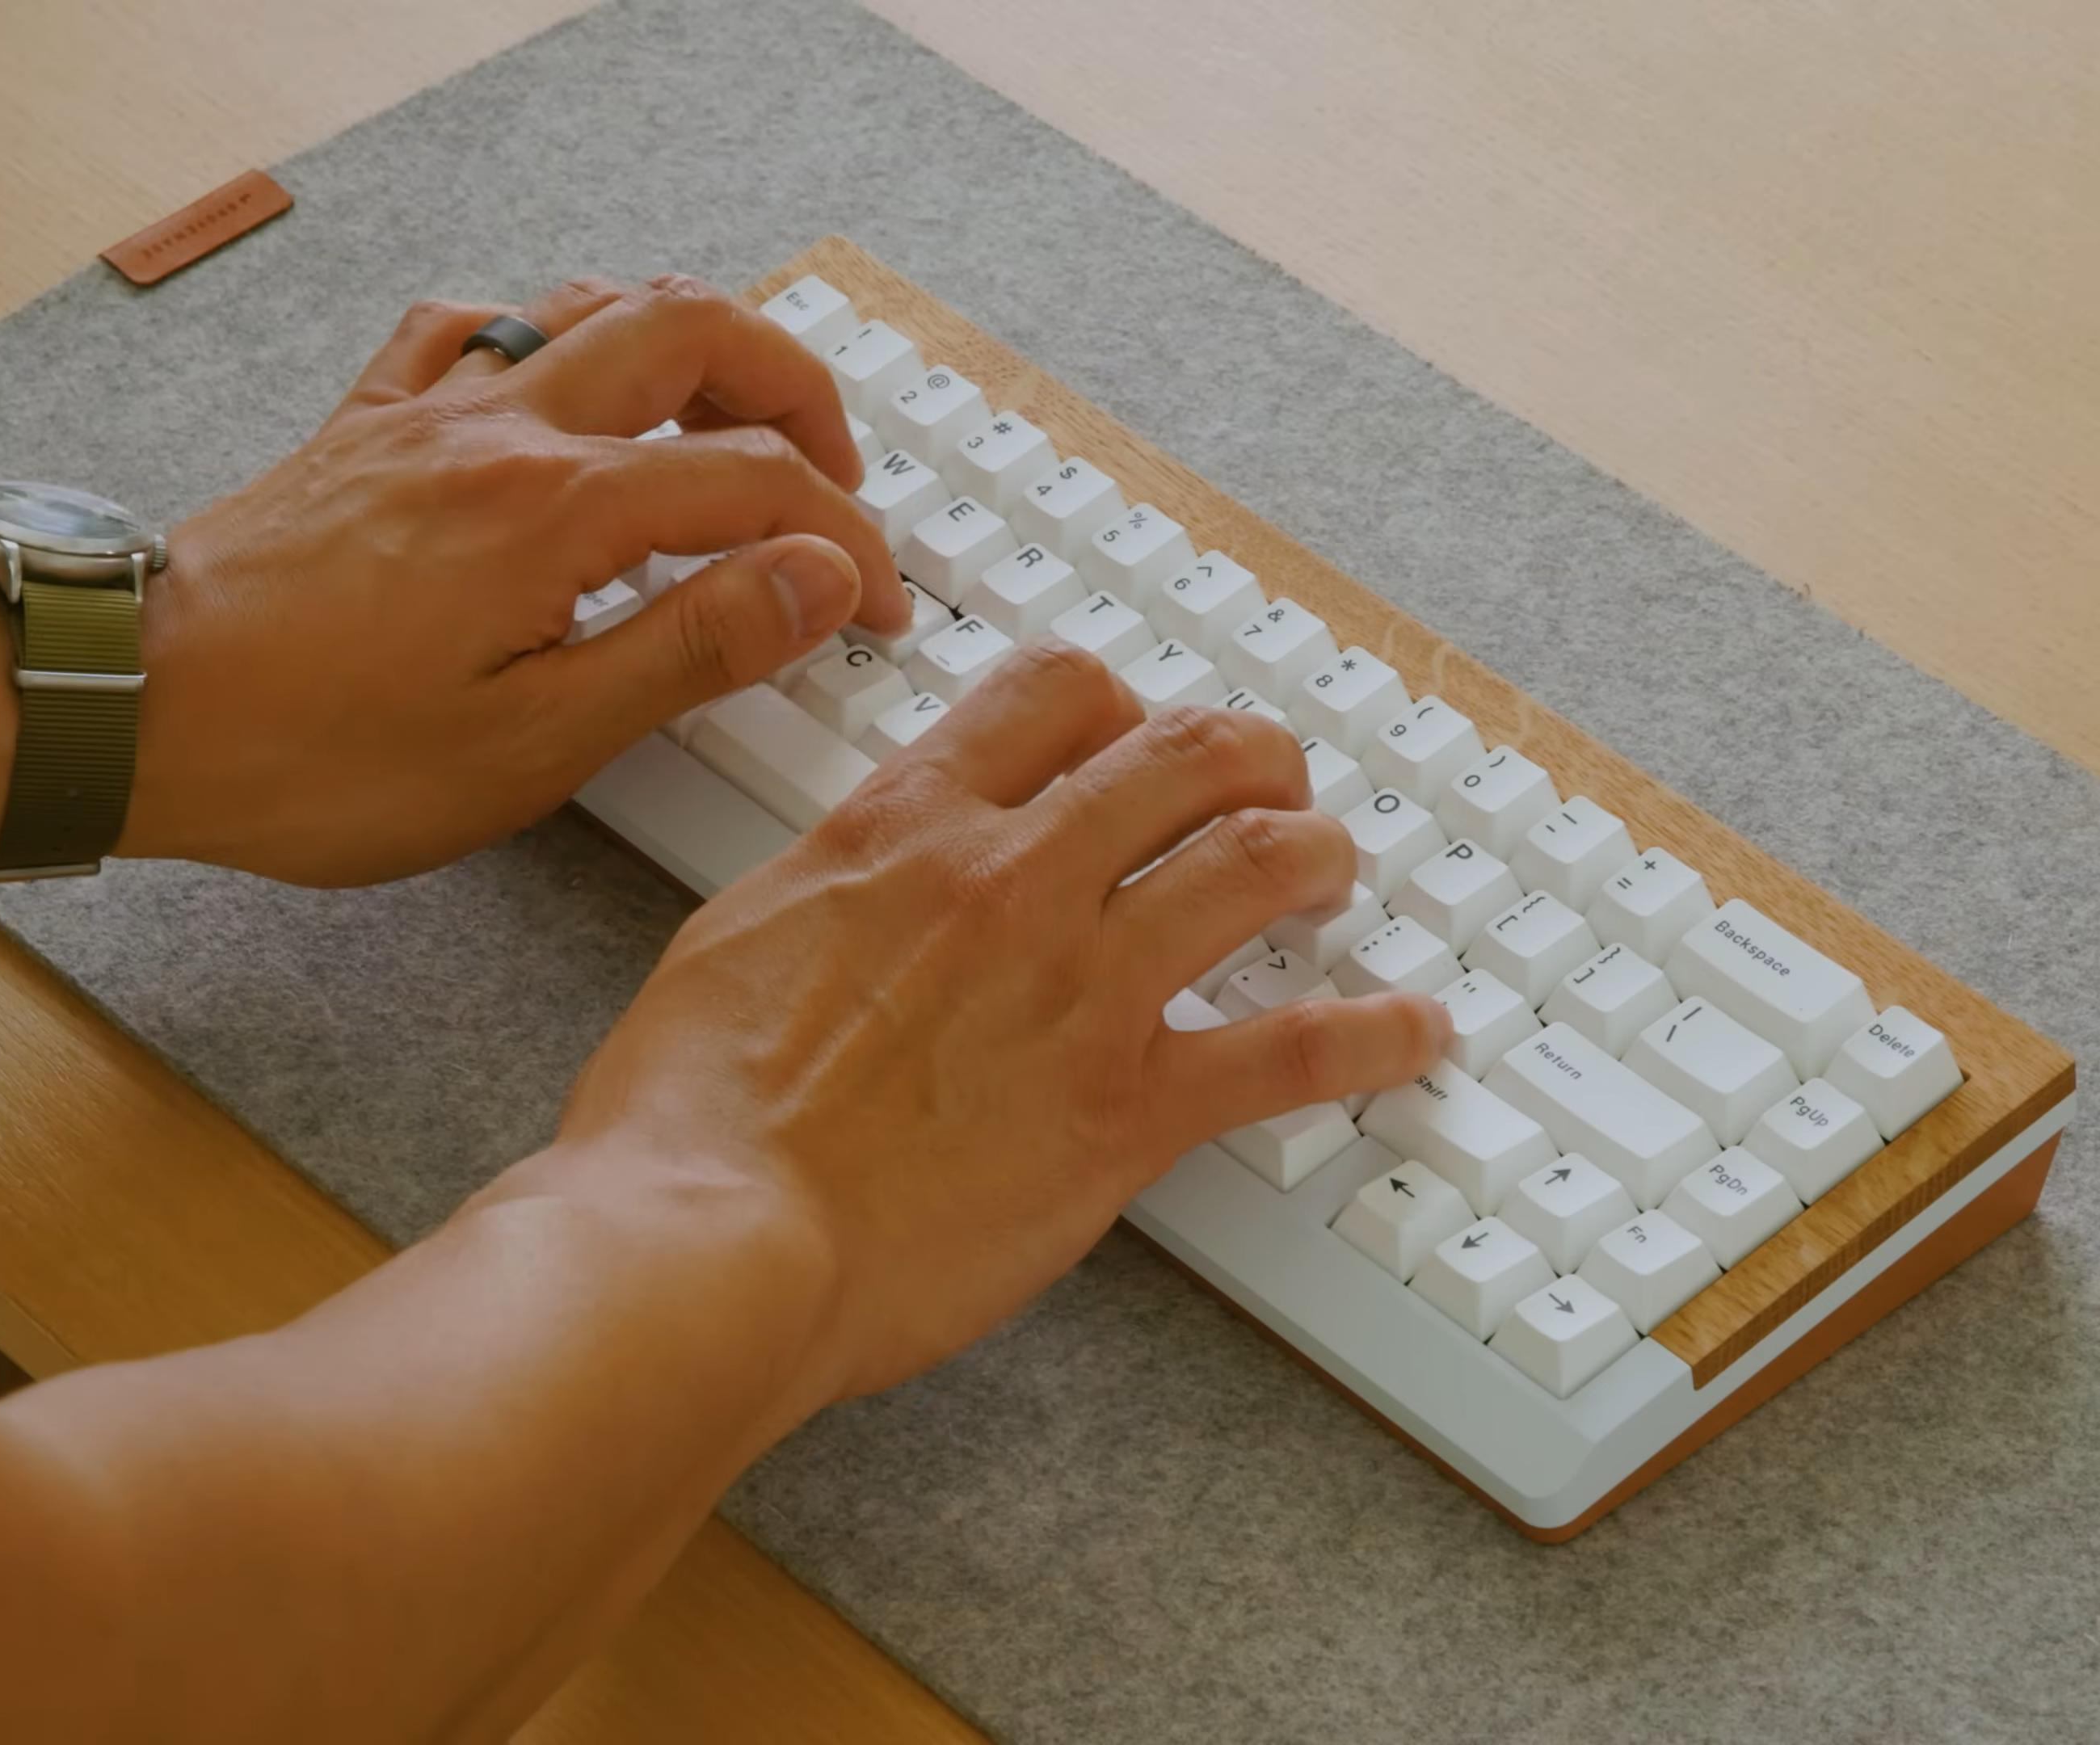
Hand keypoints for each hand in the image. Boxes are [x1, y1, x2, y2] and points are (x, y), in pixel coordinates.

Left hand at [121, 274, 911, 883]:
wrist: (126, 713)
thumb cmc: (311, 752)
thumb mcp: (535, 739)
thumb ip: (692, 646)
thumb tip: (816, 582)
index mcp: (556, 511)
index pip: (760, 484)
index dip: (847, 541)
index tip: (876, 608)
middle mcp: (498, 430)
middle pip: (696, 331)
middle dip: (796, 392)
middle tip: (836, 477)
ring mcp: (426, 413)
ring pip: (592, 305)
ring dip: (690, 347)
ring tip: (732, 423)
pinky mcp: (365, 428)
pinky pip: (468, 326)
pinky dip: (544, 337)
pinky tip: (558, 390)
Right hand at [551, 643, 1450, 1400]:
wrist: (704, 1239)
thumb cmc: (685, 1117)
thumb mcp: (734, 941)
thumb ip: (825, 894)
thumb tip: (850, 893)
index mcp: (905, 830)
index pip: (1048, 694)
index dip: (1112, 702)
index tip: (1128, 732)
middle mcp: (1011, 880)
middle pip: (1180, 754)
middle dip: (1246, 756)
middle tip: (1268, 781)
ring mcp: (1082, 988)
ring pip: (1257, 864)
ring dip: (1316, 854)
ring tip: (1335, 868)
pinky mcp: (1127, 1109)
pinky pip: (1290, 1051)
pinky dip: (1373, 1036)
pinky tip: (1414, 1034)